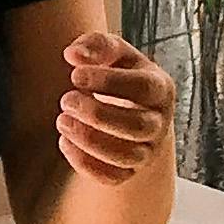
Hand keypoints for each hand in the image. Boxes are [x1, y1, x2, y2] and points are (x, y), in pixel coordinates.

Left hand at [55, 25, 175, 183]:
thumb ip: (96, 45)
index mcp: (160, 88)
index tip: (74, 75)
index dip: (107, 82)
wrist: (129, 108)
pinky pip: (112, 177)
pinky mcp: (129, 172)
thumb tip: (75, 55)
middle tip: (65, 100)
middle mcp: (159, 122)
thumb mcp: (113, 52)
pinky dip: (85, 163)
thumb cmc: (119, 74)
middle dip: (96, 114)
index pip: (142, 88)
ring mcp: (147, 151)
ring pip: (126, 157)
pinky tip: (65, 141)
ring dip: (89, 140)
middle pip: (137, 126)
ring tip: (62, 121)